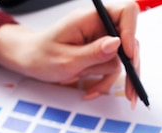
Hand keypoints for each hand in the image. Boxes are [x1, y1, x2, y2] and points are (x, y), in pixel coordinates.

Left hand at [0, 1, 140, 105]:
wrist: (29, 61)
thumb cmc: (40, 55)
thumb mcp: (66, 59)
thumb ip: (93, 53)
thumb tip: (117, 44)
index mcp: (90, 18)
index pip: (126, 12)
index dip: (131, 32)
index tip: (127, 56)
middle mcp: (99, 26)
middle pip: (129, 40)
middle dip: (131, 67)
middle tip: (132, 91)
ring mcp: (100, 40)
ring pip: (120, 60)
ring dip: (108, 78)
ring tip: (90, 90)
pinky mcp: (99, 53)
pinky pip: (111, 68)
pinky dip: (103, 82)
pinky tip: (91, 91)